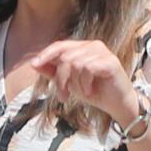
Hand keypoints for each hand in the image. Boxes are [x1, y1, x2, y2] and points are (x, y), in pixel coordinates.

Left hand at [13, 37, 145, 130]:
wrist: (117, 104)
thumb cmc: (95, 92)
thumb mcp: (69, 83)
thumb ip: (53, 72)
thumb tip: (34, 63)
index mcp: (83, 48)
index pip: (60, 46)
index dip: (46, 54)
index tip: (34, 64)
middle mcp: (93, 45)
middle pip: (65, 57)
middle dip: (61, 80)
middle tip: (64, 96)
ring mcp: (103, 52)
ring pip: (75, 64)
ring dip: (75, 84)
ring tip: (82, 94)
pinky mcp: (110, 61)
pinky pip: (87, 69)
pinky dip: (85, 84)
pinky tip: (90, 91)